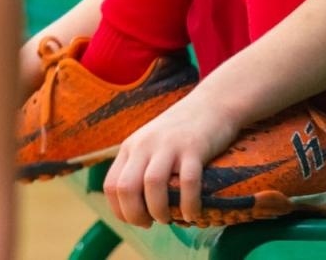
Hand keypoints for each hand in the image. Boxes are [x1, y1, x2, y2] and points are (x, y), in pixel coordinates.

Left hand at [103, 90, 239, 226]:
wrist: (213, 103)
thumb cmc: (182, 130)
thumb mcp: (151, 142)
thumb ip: (138, 165)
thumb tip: (133, 204)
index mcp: (131, 146)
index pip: (111, 186)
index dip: (120, 211)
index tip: (138, 220)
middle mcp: (146, 144)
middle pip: (127, 188)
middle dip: (135, 215)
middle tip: (151, 223)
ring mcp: (170, 145)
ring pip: (152, 185)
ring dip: (159, 211)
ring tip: (169, 219)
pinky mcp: (195, 147)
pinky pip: (187, 182)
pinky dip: (188, 205)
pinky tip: (192, 214)